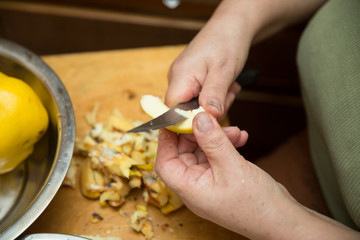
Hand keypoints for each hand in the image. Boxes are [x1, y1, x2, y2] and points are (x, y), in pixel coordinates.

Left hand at [155, 112, 296, 238]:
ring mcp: (210, 181)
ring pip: (203, 152)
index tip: (175, 119)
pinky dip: (226, 145)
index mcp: (190, 189)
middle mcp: (196, 186)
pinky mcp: (223, 177)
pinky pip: (217, 156)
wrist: (281, 220)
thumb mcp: (232, 167)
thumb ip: (213, 141)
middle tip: (210, 119)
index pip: (166, 162)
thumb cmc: (256, 204)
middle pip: (184, 153)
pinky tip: (240, 138)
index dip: (167, 140)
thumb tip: (198, 119)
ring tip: (235, 131)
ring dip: (216, 138)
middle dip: (198, 134)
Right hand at [165, 1, 254, 118]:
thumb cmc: (226, 42)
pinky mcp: (192, 80)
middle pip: (186, 112)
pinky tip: (225, 84)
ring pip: (196, 105)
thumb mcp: (224, 71)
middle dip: (209, 109)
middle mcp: (177, 80)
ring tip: (228, 85)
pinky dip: (215, 95)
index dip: (190, 121)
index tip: (211, 118)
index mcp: (180, 78)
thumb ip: (214, 94)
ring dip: (215, 101)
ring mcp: (184, 80)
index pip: (173, 113)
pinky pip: (200, 97)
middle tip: (227, 95)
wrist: (231, 26)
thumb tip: (209, 116)